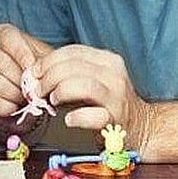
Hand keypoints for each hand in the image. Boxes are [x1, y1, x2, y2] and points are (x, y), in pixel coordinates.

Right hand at [0, 24, 37, 119]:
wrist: (23, 88)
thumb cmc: (35, 69)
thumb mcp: (43, 58)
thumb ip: (45, 62)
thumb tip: (46, 72)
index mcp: (4, 36)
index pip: (8, 39)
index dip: (21, 53)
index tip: (32, 67)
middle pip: (0, 61)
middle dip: (20, 79)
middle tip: (35, 90)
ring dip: (14, 94)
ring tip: (27, 100)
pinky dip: (3, 107)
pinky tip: (14, 108)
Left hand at [35, 44, 149, 147]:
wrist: (142, 127)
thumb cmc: (108, 101)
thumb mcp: (93, 77)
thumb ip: (70, 70)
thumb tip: (36, 71)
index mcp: (108, 60)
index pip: (73, 51)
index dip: (49, 60)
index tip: (35, 71)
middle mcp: (115, 75)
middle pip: (74, 67)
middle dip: (49, 77)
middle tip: (38, 89)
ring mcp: (118, 98)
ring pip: (83, 86)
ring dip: (60, 92)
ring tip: (51, 100)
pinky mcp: (117, 121)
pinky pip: (92, 116)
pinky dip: (76, 117)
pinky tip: (68, 119)